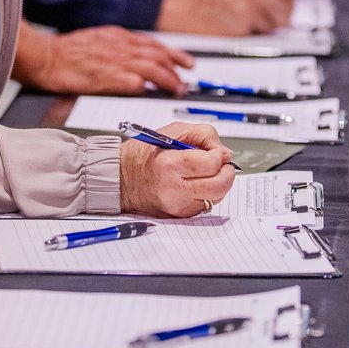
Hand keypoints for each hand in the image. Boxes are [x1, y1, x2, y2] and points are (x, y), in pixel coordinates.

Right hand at [11, 21, 193, 94]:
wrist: (43, 56)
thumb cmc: (63, 52)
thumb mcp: (96, 41)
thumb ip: (115, 48)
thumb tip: (132, 59)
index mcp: (117, 37)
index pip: (153, 44)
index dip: (172, 54)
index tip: (185, 62)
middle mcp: (120, 46)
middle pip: (158, 55)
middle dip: (176, 67)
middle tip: (186, 79)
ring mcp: (114, 61)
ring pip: (152, 68)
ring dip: (168, 79)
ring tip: (176, 89)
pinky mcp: (106, 76)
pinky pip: (133, 81)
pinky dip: (145, 87)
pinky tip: (151, 93)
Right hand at [119, 121, 234, 216]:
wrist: (121, 180)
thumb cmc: (143, 154)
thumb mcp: (171, 132)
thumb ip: (201, 135)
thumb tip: (224, 152)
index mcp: (170, 165)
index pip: (210, 164)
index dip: (220, 156)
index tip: (219, 152)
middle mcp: (174, 189)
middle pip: (218, 186)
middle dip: (227, 173)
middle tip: (222, 164)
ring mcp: (178, 205)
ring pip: (216, 197)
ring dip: (219, 183)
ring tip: (207, 173)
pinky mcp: (180, 215)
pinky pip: (206, 204)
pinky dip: (208, 193)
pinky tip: (196, 183)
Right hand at [156, 0, 294, 34]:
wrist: (176, 6)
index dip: (287, 2)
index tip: (281, 9)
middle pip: (286, 11)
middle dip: (280, 19)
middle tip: (269, 23)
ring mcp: (247, 11)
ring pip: (275, 26)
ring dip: (266, 29)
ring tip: (248, 27)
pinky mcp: (239, 30)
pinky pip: (256, 37)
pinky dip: (250, 37)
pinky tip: (235, 31)